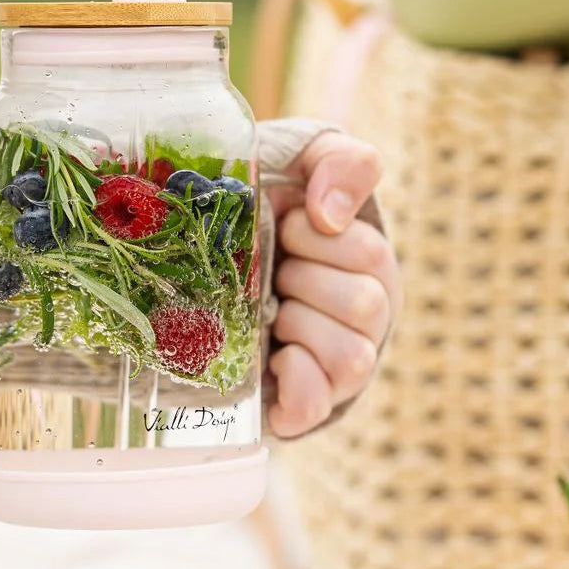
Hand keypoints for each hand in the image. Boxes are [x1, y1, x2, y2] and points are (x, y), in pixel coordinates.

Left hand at [265, 132, 400, 438]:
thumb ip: (340, 164)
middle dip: (301, 280)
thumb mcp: (301, 167)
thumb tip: (331, 214)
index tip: (285, 225)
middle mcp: (366, 314)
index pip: (368, 252)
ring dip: (297, 325)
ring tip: (269, 311)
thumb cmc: (260, 213)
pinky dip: (296, 382)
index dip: (314, 237)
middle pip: (366, 304)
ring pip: (351, 356)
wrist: (199, 264)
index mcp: (368, 262)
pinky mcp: (307, 402)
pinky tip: (273, 358)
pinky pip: (317, 404)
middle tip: (272, 271)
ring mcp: (341, 363)